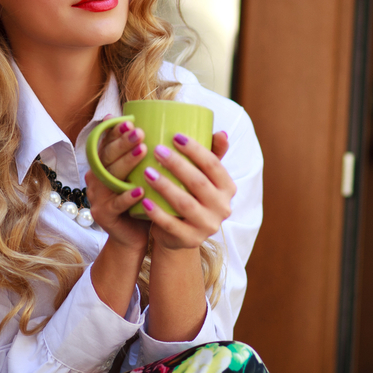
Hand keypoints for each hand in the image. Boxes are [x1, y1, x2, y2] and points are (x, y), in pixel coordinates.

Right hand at [85, 119, 149, 251]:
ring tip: (142, 150)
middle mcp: (96, 179)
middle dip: (123, 142)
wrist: (132, 236)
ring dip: (126, 163)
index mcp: (103, 166)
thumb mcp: (141, 175)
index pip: (106, 144)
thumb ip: (144, 155)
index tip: (130, 121)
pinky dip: (127, 197)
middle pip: (107, 157)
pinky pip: (115, 205)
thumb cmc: (141, 200)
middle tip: (139, 131)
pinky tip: (141, 190)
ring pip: (110, 177)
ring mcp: (97, 197)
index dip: (115, 131)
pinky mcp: (104, 215)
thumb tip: (164, 126)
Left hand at [139, 132, 233, 250]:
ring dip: (165, 186)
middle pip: (198, 183)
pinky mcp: (190, 240)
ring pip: (185, 204)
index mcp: (227, 188)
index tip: (175, 136)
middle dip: (177, 164)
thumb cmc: (190, 196)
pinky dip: (158, 213)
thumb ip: (212, 155)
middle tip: (156, 150)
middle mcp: (222, 208)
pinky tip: (144, 200)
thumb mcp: (203, 177)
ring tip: (147, 172)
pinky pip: (172, 225)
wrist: (180, 234)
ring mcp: (207, 226)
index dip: (195, 150)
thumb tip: (221, 133)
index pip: (213, 165)